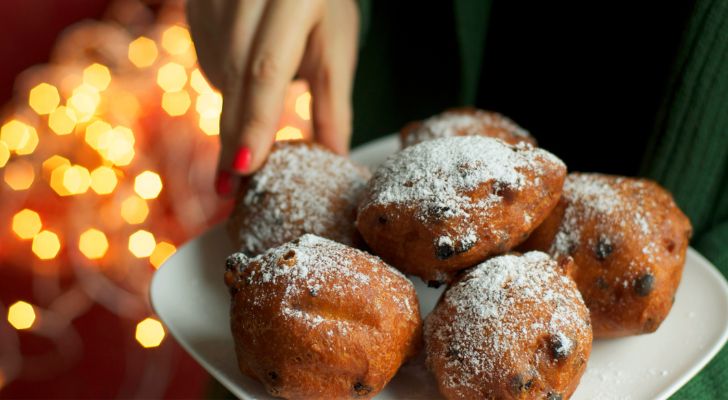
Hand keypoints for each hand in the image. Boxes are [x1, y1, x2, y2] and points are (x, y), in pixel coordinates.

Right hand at [187, 0, 358, 194]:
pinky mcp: (195, 5)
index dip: (255, 120)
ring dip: (235, 108)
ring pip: (218, 73)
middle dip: (234, 135)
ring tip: (257, 114)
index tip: (245, 167)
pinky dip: (226, 80)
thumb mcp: (336, 48)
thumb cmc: (322, 3)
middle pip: (234, 76)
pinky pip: (207, 60)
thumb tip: (333, 158)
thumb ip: (332, 103)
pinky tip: (246, 74)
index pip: (267, 69)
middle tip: (229, 188)